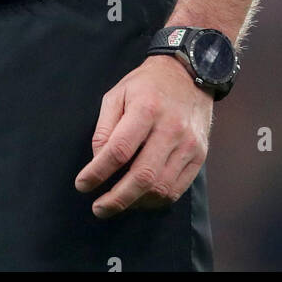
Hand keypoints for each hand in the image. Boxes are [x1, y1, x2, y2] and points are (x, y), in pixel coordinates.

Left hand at [74, 54, 212, 214]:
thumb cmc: (147, 84)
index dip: (97, 172)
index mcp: (146, 109)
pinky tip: (140, 198)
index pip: (119, 150)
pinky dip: (155, 200)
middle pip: (142, 176)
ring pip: (161, 188)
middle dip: (116, 198)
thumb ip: (105, 127)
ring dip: (135, 202)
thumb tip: (98, 160)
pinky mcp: (200, 155)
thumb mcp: (117, 93)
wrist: (189, 74)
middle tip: (98, 208)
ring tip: (118, 203)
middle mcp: (170, 129)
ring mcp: (188, 144)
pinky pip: (177, 189)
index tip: (82, 184)